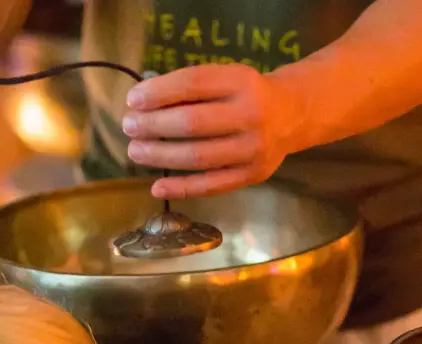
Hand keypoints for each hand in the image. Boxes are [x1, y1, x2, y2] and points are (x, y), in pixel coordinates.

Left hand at [121, 63, 306, 198]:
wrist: (292, 115)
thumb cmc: (246, 95)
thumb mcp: (226, 78)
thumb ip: (192, 89)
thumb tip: (143, 105)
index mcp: (242, 81)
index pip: (192, 84)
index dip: (157, 92)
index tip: (133, 100)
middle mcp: (251, 114)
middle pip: (192, 122)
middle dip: (153, 125)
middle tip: (129, 126)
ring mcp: (253, 148)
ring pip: (198, 156)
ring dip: (160, 156)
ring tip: (135, 151)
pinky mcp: (252, 175)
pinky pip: (210, 185)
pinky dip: (180, 188)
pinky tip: (156, 186)